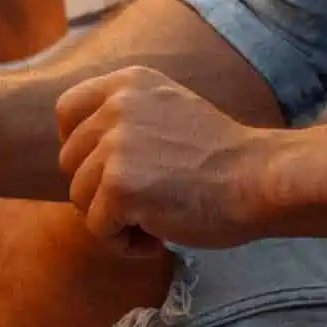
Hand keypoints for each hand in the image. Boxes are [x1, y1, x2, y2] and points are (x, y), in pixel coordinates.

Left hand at [56, 67, 271, 250]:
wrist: (260, 180)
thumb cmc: (221, 158)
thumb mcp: (168, 110)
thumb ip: (125, 119)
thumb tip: (76, 148)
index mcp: (127, 83)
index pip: (66, 111)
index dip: (79, 148)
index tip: (109, 168)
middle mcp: (116, 106)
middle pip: (70, 162)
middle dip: (100, 190)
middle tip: (148, 199)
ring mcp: (116, 146)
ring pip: (80, 198)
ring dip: (114, 219)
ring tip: (158, 216)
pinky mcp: (120, 187)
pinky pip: (98, 228)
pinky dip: (125, 243)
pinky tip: (161, 235)